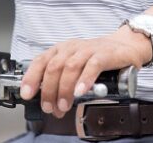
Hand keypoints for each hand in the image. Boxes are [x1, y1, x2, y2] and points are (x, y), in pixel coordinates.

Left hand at [20, 27, 151, 118]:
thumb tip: (51, 104)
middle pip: (54, 67)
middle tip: (50, 107)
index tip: (27, 94)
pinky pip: (93, 65)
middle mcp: (72, 48)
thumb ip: (62, 82)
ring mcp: (88, 49)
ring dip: (64, 88)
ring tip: (64, 105)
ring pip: (70, 66)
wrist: (125, 46)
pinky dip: (85, 79)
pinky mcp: (105, 54)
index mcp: (61, 50)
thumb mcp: (75, 67)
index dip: (32, 77)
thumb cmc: (97, 58)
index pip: (41, 61)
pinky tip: (81, 92)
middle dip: (49, 90)